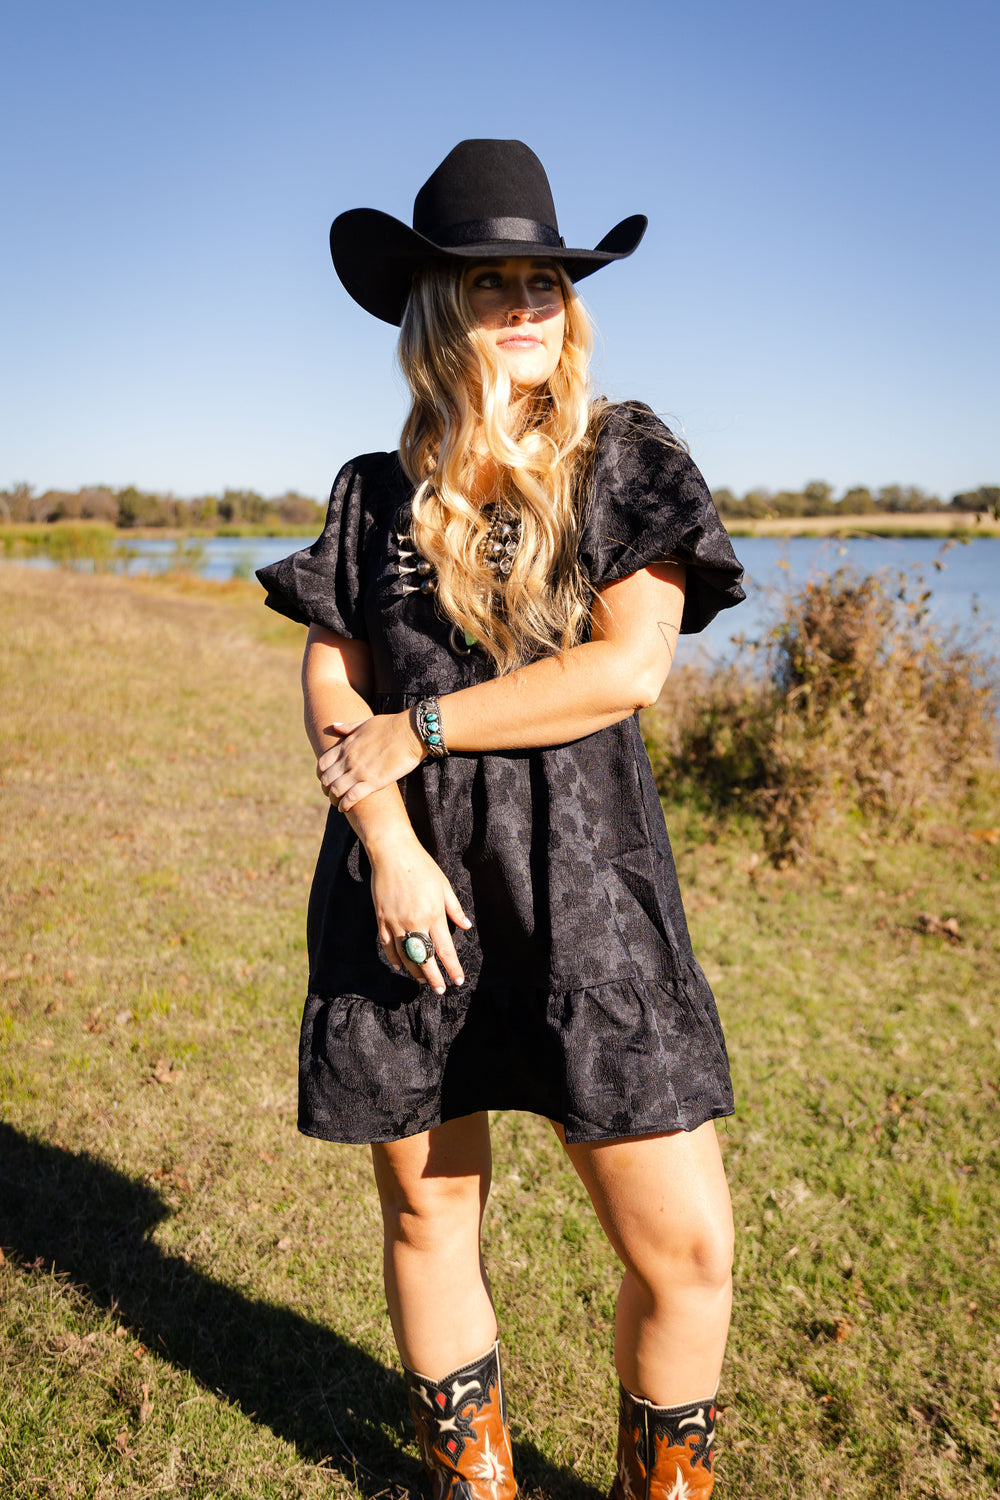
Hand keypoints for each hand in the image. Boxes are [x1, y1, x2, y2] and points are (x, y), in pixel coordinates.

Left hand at [317, 712, 425, 813]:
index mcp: (346, 745)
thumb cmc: (391, 726)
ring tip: (338, 804)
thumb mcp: (365, 723)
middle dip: (326, 789)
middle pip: (327, 779)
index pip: (322, 763)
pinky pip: (352, 797)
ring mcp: (360, 771)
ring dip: (334, 799)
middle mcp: (349, 759)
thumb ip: (348, 727)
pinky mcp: (373, 782)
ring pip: (336, 790)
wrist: (410, 732)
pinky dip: (345, 804)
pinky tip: (345, 808)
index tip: (325, 779)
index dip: (321, 774)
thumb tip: (333, 725)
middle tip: (331, 795)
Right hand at [368, 834, 471, 992]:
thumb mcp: (444, 886)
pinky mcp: (382, 919)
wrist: (392, 853)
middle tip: (440, 989)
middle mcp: (415, 922)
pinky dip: (394, 958)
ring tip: (423, 979)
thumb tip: (466, 926)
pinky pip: (387, 946)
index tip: (458, 980)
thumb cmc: (422, 867)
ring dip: (415, 971)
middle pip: (425, 959)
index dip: (452, 968)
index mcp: (433, 915)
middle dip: (434, 978)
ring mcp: (396, 922)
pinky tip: (400, 965)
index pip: (445, 950)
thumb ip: (455, 909)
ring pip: (405, 956)